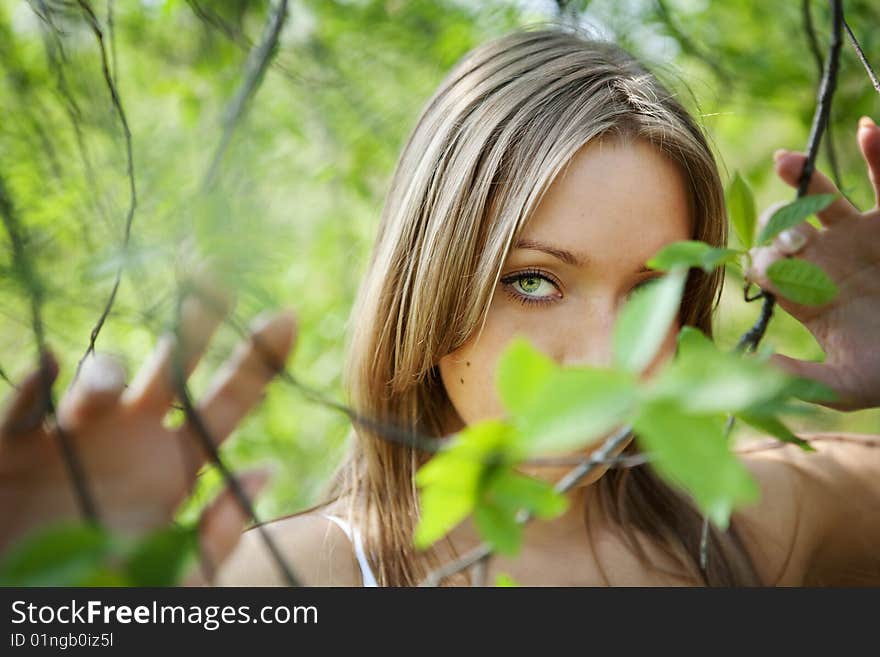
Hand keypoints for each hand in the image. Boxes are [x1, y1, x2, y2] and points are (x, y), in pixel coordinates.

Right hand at [0, 282, 296, 579]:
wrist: (32, 611)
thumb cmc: (110, 596)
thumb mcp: (177, 579)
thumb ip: (218, 533)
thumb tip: (262, 470)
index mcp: (177, 463)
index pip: (228, 401)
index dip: (259, 359)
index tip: (289, 313)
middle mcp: (131, 437)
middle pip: (172, 367)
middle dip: (196, 322)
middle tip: (214, 274)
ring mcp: (74, 435)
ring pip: (100, 377)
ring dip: (106, 372)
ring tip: (102, 390)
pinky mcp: (12, 447)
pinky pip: (22, 408)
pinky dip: (33, 385)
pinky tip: (48, 366)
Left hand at [747, 115, 879, 410]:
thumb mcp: (841, 386)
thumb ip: (797, 377)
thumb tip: (752, 366)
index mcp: (803, 295)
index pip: (765, 269)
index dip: (760, 263)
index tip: (769, 268)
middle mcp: (823, 261)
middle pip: (784, 228)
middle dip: (778, 228)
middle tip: (794, 242)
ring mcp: (857, 239)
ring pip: (823, 197)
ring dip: (804, 178)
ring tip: (784, 161)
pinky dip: (878, 153)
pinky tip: (869, 127)